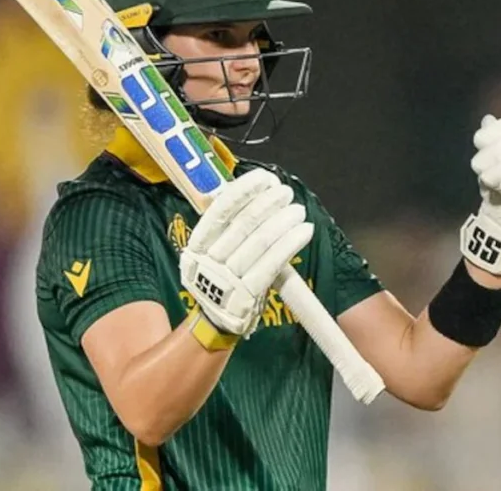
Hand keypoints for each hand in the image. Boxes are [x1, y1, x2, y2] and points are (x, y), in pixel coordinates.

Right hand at [180, 168, 313, 336]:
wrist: (215, 322)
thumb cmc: (221, 279)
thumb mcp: (213, 253)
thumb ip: (227, 227)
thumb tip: (256, 194)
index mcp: (197, 245)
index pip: (220, 210)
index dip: (244, 190)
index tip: (265, 180)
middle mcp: (209, 261)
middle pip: (243, 223)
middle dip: (269, 203)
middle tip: (285, 193)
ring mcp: (227, 279)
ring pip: (260, 242)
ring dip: (284, 221)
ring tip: (298, 210)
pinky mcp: (247, 295)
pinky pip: (272, 263)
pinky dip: (290, 243)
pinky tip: (303, 231)